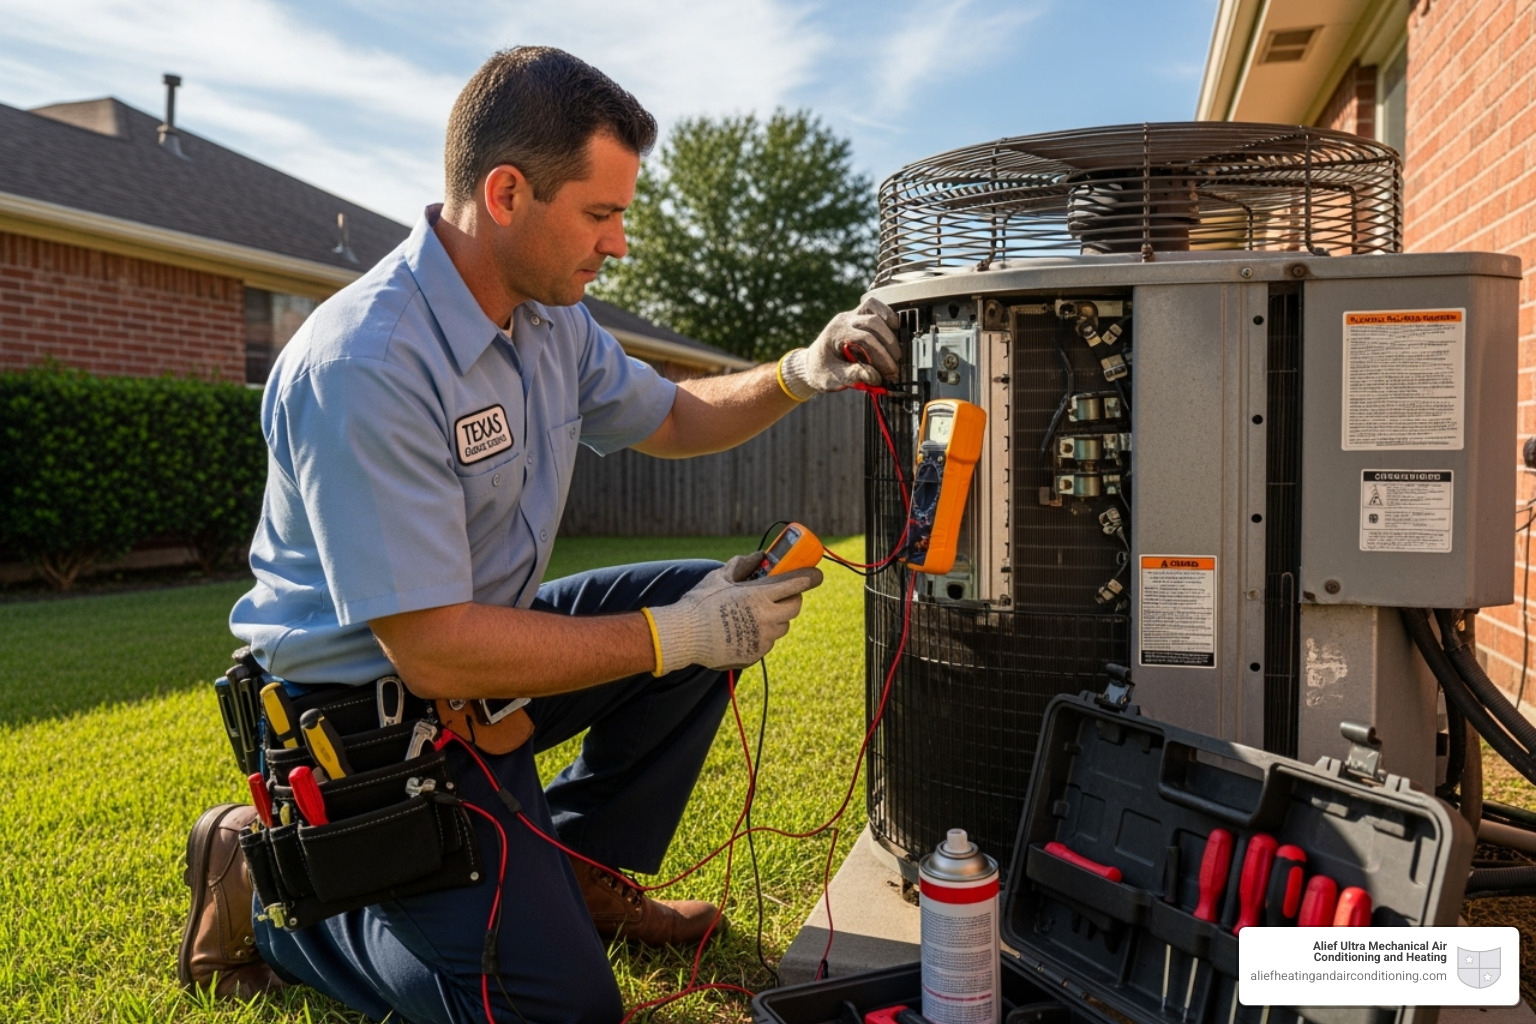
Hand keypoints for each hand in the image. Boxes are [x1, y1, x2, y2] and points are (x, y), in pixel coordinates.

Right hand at [644, 554, 822, 673]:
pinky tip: (746, 629)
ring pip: (783, 626)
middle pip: (795, 607)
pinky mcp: (756, 653)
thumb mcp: (720, 577)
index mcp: (759, 595)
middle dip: (792, 598)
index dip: (810, 578)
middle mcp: (766, 617)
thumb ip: (743, 565)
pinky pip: (769, 641)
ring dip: (777, 617)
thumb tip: (760, 556)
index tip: (817, 575)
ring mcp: (763, 638)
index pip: (796, 584)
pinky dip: (764, 634)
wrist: (684, 635)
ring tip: (757, 613)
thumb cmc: (700, 602)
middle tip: (782, 594)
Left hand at [778, 296, 901, 399]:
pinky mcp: (857, 315)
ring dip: (889, 326)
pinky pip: (872, 306)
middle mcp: (843, 321)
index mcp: (836, 334)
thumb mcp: (834, 379)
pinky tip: (894, 328)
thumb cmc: (822, 371)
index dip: (882, 356)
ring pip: (872, 307)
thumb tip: (875, 377)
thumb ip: (854, 376)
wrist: (812, 364)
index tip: (890, 374)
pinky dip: (885, 313)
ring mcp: (850, 315)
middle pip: (872, 322)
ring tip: (897, 349)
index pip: (865, 339)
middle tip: (894, 367)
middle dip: (888, 345)